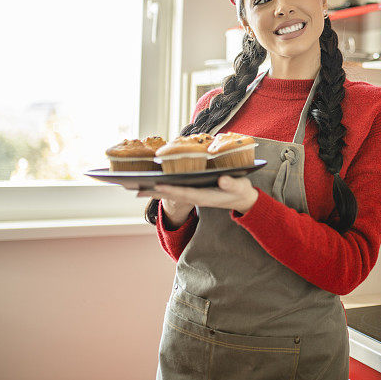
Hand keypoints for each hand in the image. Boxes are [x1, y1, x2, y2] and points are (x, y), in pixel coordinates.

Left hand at [137, 175, 258, 215]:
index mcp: (205, 196)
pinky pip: (177, 189)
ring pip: (172, 193)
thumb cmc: (241, 191)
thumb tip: (222, 180)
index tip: (157, 185)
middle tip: (136, 190)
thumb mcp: (239, 187)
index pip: (185, 193)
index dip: (171, 189)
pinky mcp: (195, 191)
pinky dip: (165, 186)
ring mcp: (195, 195)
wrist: (243, 199)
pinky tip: (156, 182)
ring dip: (156, 191)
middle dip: (155, 192)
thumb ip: (231, 184)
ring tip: (139, 188)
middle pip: (173, 195)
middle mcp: (197, 197)